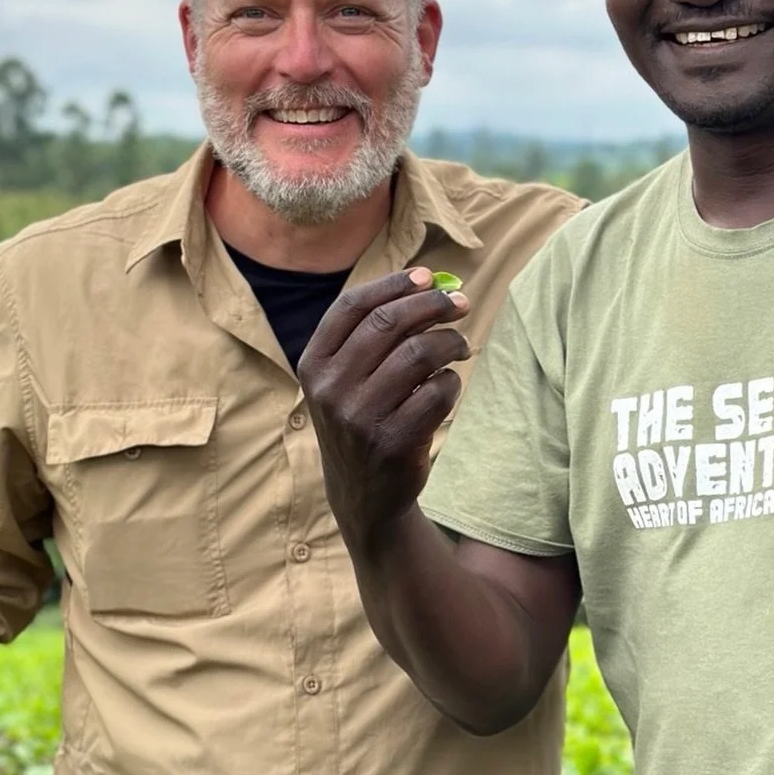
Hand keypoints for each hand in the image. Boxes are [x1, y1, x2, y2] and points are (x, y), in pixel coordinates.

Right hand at [298, 268, 469, 547]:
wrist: (363, 497)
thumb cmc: (362, 421)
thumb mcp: (345, 381)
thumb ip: (373, 336)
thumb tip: (430, 284)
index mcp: (313, 364)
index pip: (352, 307)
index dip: (394, 285)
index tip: (428, 277)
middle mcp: (330, 389)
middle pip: (389, 323)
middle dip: (432, 305)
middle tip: (460, 304)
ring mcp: (360, 417)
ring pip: (420, 353)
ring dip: (451, 342)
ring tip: (459, 348)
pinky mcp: (394, 442)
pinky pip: (438, 391)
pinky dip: (451, 382)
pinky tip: (446, 387)